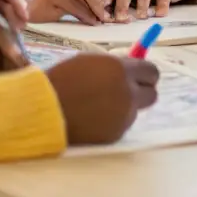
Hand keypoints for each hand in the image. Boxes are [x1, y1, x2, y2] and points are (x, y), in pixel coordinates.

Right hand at [45, 54, 161, 144]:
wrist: (44, 110)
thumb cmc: (62, 80)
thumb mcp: (89, 63)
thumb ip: (115, 66)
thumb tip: (132, 68)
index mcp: (121, 70)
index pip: (151, 71)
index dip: (145, 74)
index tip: (139, 77)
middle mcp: (128, 93)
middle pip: (152, 94)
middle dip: (142, 92)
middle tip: (127, 92)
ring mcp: (123, 116)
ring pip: (134, 110)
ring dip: (124, 107)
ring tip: (98, 106)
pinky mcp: (115, 134)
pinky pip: (121, 125)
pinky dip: (112, 122)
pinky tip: (92, 119)